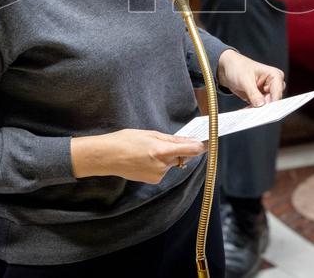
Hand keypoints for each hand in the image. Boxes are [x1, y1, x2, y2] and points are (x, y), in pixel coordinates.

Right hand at [71, 129, 205, 183]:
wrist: (107, 157)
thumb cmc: (125, 141)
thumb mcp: (150, 134)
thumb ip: (171, 140)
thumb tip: (189, 141)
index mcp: (161, 151)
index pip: (189, 150)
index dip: (199, 146)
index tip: (206, 142)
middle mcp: (162, 166)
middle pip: (181, 157)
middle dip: (180, 149)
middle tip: (169, 141)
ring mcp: (158, 175)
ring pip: (172, 163)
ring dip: (168, 156)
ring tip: (150, 149)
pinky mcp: (153, 180)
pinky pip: (163, 170)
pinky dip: (160, 163)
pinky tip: (146, 158)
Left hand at [217, 49, 284, 107]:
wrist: (226, 68)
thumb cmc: (238, 67)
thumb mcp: (245, 80)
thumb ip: (254, 93)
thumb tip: (261, 104)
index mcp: (274, 75)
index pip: (278, 92)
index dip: (273, 102)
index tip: (266, 109)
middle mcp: (272, 84)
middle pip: (273, 100)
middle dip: (264, 107)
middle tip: (255, 111)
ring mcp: (266, 91)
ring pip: (266, 105)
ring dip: (257, 109)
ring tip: (248, 110)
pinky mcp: (259, 97)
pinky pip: (259, 107)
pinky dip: (253, 109)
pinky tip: (246, 110)